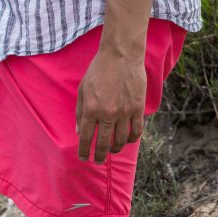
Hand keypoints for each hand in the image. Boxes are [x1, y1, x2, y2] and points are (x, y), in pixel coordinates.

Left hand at [76, 48, 146, 163]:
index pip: (86, 138)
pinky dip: (132, 139)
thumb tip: (79, 131)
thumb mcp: (82, 90)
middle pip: (103, 143)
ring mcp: (124, 112)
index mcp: (91, 109)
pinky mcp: (138, 108)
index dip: (84, 151)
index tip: (84, 158)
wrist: (120, 56)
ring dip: (115, 148)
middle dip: (99, 155)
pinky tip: (127, 140)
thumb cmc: (98, 71)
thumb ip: (80, 112)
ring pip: (121, 140)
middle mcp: (108, 113)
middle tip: (98, 160)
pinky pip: (136, 131)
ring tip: (112, 150)